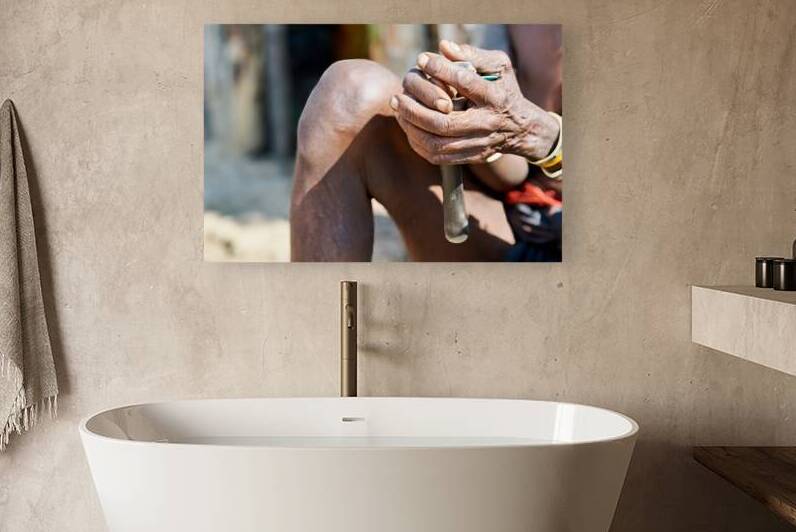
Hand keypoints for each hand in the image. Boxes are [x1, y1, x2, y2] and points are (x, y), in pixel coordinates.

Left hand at [391, 40, 559, 164]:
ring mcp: (477, 144)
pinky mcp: (469, 157)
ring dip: (412, 128)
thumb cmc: (504, 91)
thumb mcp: (498, 68)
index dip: (441, 71)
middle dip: (415, 109)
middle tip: (398, 97)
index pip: (465, 83)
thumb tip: (444, 47)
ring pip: (437, 143)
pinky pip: (437, 156)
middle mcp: (486, 123)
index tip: (422, 60)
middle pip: (444, 122)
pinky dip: (418, 143)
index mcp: (495, 97)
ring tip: (400, 111)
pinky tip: (409, 128)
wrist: (520, 129)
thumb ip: (473, 56)